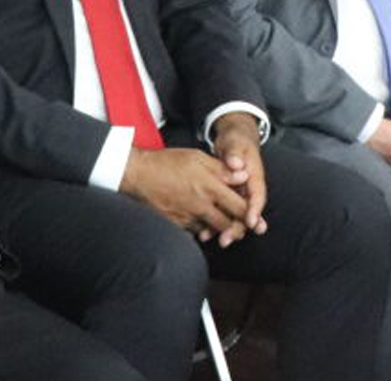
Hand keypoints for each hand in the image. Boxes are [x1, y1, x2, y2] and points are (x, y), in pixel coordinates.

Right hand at [121, 146, 251, 244]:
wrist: (137, 174)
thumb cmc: (166, 162)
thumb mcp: (197, 157)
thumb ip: (222, 168)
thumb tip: (244, 174)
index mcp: (210, 187)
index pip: (240, 207)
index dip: (250, 214)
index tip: (253, 216)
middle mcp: (201, 205)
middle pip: (229, 225)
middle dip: (237, 227)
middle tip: (240, 224)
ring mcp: (188, 217)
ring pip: (212, 231)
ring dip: (219, 229)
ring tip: (220, 223)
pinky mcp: (176, 225)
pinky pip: (194, 233)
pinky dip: (200, 230)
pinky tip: (199, 222)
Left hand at [208, 113, 268, 244]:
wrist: (234, 140)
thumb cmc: (236, 141)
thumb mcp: (235, 143)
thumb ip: (235, 153)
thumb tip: (236, 164)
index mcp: (254, 177)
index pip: (257, 196)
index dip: (254, 210)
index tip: (250, 222)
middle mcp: (249, 189)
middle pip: (247, 212)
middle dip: (238, 227)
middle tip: (227, 238)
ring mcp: (240, 194)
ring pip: (236, 216)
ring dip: (228, 229)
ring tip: (217, 241)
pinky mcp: (230, 196)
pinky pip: (226, 212)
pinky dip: (217, 222)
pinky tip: (206, 233)